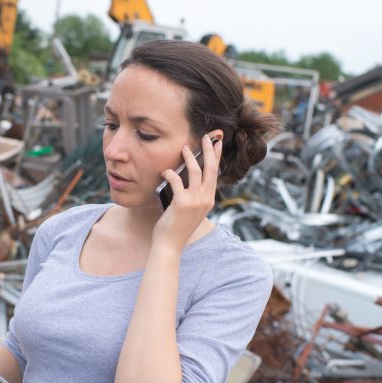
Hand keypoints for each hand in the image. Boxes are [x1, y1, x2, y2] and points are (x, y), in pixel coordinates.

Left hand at [153, 133, 222, 251]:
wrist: (170, 245)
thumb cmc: (176, 228)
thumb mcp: (189, 210)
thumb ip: (191, 196)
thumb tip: (184, 178)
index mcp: (209, 201)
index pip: (215, 174)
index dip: (217, 157)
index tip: (217, 143)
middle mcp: (206, 200)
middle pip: (211, 169)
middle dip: (209, 150)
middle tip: (207, 136)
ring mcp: (195, 201)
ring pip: (196, 172)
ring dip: (189, 157)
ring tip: (183, 147)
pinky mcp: (182, 203)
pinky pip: (176, 181)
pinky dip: (170, 173)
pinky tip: (164, 171)